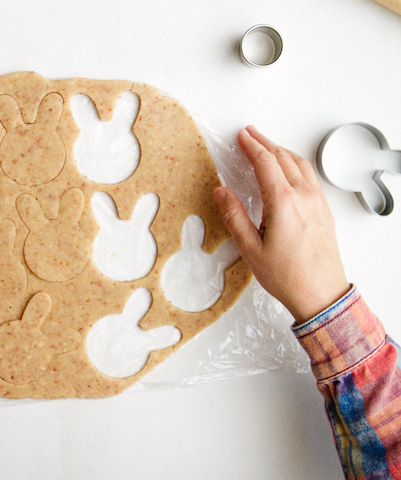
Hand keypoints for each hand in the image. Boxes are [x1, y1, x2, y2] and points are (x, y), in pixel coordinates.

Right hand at [214, 126, 348, 322]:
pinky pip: (311, 176)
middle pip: (284, 158)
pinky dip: (296, 164)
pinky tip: (289, 169)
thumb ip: (234, 216)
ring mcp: (318, 202)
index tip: (242, 136)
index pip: (266, 163)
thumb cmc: (287, 276)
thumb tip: (222, 192)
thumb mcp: (250, 248)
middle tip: (251, 134)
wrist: (320, 294)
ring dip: (282, 151)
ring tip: (268, 146)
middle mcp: (304, 197)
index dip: (252, 146)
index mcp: (283, 202)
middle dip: (266, 143)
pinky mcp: (325, 210)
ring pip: (301, 164)